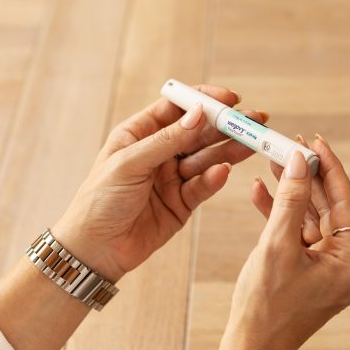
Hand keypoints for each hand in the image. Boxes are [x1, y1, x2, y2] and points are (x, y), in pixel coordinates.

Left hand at [51, 85, 267, 281]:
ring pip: (206, 158)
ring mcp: (172, 177)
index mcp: (139, 133)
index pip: (177, 107)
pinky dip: (215, 179)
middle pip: (198, 132)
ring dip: (229, 150)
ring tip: (253, 143)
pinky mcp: (182, 203)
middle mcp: (158, 152)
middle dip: (226, 125)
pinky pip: (203, 186)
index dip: (204, 100)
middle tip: (255, 120)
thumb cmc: (99, 200)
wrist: (94, 249)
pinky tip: (225, 171)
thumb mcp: (130, 163)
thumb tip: (198, 114)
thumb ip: (166, 140)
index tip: (230, 99)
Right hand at [221, 134, 349, 349]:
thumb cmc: (265, 305)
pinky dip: (281, 216)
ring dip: (291, 194)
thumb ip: (291, 200)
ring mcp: (329, 270)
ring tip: (270, 163)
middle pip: (329, 207)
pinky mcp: (310, 273)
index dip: (328, 167)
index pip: (345, 201)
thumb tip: (299, 159)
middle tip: (287, 146)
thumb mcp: (277, 245)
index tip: (314, 140)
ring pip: (312, 219)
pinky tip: (260, 193)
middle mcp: (349, 265)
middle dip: (305, 177)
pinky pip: (299, 236)